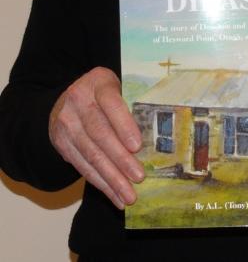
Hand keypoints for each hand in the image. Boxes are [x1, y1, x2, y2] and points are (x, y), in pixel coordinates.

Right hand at [49, 67, 144, 208]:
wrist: (66, 99)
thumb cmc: (103, 93)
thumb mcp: (116, 87)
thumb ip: (130, 104)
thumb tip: (154, 138)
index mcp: (98, 82)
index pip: (111, 103)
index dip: (124, 125)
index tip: (137, 147)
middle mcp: (78, 101)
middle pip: (100, 133)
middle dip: (120, 159)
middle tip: (139, 177)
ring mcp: (67, 123)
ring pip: (91, 154)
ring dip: (111, 178)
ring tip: (129, 195)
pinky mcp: (62, 143)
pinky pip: (83, 166)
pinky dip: (100, 183)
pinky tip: (114, 195)